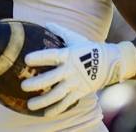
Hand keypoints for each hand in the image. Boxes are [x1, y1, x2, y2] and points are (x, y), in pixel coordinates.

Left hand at [21, 23, 135, 116]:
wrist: (111, 62)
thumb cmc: (88, 48)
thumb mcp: (75, 38)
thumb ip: (59, 31)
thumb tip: (46, 23)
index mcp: (68, 55)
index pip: (51, 56)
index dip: (40, 58)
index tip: (26, 59)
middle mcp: (70, 70)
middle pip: (52, 79)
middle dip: (37, 84)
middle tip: (23, 86)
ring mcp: (75, 83)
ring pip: (58, 94)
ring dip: (43, 101)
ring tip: (30, 105)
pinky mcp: (80, 92)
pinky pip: (67, 103)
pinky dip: (57, 109)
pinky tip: (46, 113)